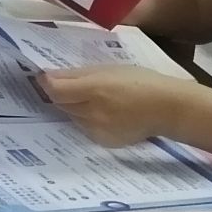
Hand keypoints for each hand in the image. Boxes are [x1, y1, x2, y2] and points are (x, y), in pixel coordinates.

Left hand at [40, 66, 190, 146]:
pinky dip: (86, 119)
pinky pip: (85, 128)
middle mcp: (93, 113)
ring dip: (74, 107)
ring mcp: (98, 131)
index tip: (45, 76)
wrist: (166, 108)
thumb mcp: (106, 69)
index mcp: (94, 90)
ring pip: (72, 116)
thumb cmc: (138, 81)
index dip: (46, 82)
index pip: (55, 90)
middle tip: (69, 85)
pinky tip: (102, 112)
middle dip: (61, 94)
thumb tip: (49, 77)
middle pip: (61, 104)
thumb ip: (76, 74)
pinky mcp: (104, 142)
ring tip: (91, 98)